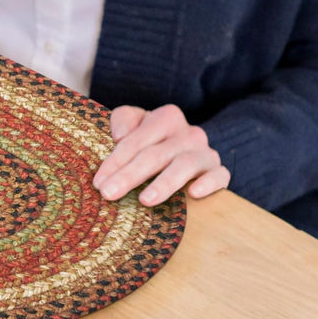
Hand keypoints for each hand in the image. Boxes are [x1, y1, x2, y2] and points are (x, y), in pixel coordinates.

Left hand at [94, 104, 230, 204]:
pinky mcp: (218, 170)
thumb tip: (119, 135)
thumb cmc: (153, 142)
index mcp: (165, 118)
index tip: (98, 182)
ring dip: (164, 183)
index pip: (136, 139)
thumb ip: (123, 119)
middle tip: (109, 194)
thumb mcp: (135, 125)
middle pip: (155, 154)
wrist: (188, 155)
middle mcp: (187, 133)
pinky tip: (193, 194)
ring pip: (185, 165)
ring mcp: (205, 152)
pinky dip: (208, 184)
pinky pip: (219, 175)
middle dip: (130, 175)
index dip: (115, 161)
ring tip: (144, 200)